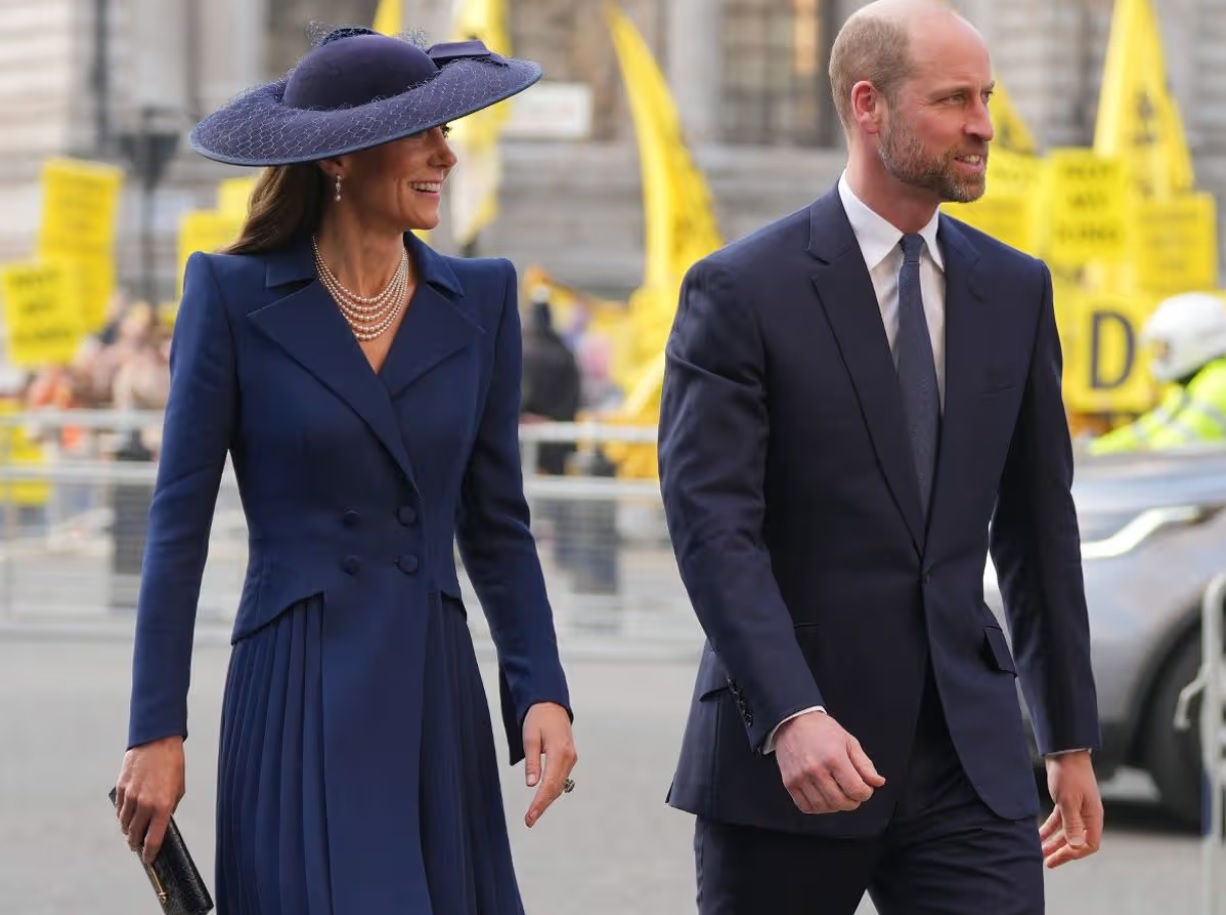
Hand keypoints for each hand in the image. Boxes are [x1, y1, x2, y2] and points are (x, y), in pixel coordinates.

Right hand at [114, 736, 185, 863]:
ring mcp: (131, 796)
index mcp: (163, 805)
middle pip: (135, 835)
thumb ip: (168, 808)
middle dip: (136, 843)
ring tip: (131, 832)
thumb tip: (160, 824)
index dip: (150, 853)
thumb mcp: (178, 788)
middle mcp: (145, 803)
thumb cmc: (172, 765)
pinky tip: (127, 816)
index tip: (149, 860)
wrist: (157, 742)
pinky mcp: (121, 789)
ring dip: (127, 831)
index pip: (153, 839)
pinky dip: (122, 815)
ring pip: (124, 824)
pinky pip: (119, 810)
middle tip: (137, 847)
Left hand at [522, 702, 576, 827]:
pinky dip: (552, 790)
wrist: (551, 705)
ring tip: (533, 813)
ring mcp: (571, 758)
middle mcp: (569, 757)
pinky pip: (561, 778)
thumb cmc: (538, 719)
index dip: (539, 803)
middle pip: (556, 788)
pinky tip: (542, 798)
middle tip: (529, 820)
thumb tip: (532, 785)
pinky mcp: (569, 758)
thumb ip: (532, 762)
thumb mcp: (530, 738)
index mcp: (559, 752)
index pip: (549, 785)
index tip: (530, 817)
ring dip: (547, 799)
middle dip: (543, 806)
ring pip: (559, 785)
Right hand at [774, 710, 884, 813]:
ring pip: (824, 807)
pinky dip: (817, 807)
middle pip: (840, 802)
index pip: (856, 790)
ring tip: (838, 794)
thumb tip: (877, 782)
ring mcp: (800, 777)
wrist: (793, 721)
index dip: (866, 793)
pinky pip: (806, 807)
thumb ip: (864, 764)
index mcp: (834, 757)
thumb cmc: (821, 729)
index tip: (864, 789)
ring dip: (835, 806)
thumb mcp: (849, 741)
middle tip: (852, 793)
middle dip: (852, 802)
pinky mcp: (789, 782)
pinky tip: (822, 797)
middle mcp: (816, 769)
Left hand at [1039, 750, 1102, 867]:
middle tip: (1047, 862)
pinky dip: (1049, 829)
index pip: (1089, 844)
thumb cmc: (1070, 773)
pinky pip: (1058, 821)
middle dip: (1062, 852)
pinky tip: (1039, 835)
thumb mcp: (1069, 800)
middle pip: (1076, 840)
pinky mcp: (1066, 802)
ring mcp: (1076, 809)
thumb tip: (1075, 846)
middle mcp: (1087, 815)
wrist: (1064, 751)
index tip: (1058, 858)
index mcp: (1093, 816)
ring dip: (1054, 842)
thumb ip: (1072, 823)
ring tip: (1040, 852)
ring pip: (1066, 832)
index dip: (1075, 854)